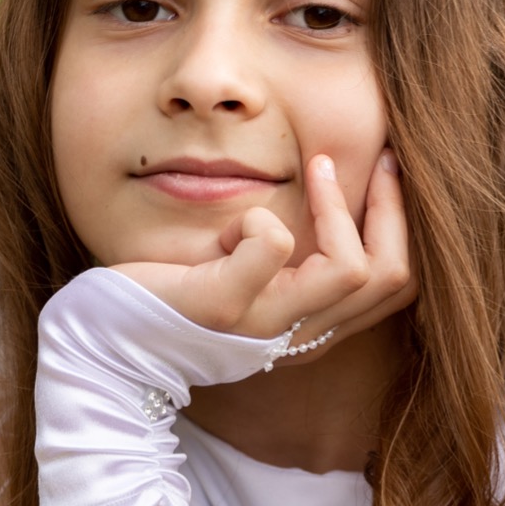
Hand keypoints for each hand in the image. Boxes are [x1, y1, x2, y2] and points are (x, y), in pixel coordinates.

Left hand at [112, 149, 412, 352]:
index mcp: (308, 329)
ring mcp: (263, 325)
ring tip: (316, 166)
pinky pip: (274, 244)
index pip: (393, 284)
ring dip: (337, 206)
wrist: (105, 348)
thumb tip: (311, 185)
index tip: (383, 169)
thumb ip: (276, 254)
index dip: (399, 224)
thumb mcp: (240, 277)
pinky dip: (257, 218)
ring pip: (352, 269)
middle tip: (375, 157)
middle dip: (392, 207)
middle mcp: (297, 336)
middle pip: (390, 278)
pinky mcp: (223, 305)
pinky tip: (229, 226)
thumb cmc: (167, 303)